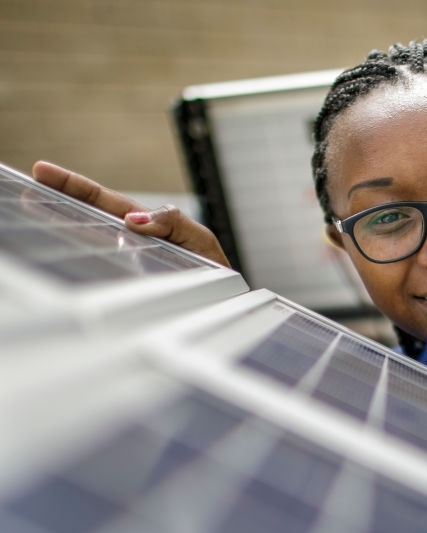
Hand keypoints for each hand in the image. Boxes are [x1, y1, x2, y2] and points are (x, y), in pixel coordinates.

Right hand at [31, 161, 230, 267]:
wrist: (228, 299)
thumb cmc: (213, 269)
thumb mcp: (199, 238)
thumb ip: (172, 222)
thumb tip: (133, 220)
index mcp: (145, 224)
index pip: (106, 201)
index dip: (76, 186)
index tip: (42, 170)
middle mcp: (131, 241)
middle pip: (91, 215)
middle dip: (61, 198)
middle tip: (30, 184)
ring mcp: (129, 261)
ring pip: (93, 241)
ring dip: (66, 226)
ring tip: (35, 211)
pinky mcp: (134, 283)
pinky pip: (109, 271)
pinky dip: (91, 263)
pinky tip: (75, 258)